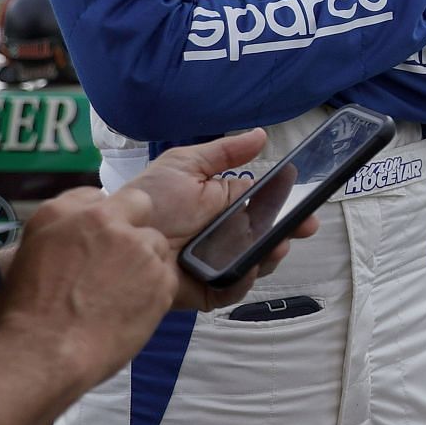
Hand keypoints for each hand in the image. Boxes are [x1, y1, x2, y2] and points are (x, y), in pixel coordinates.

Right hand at [0, 184, 184, 391]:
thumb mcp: (33, 243)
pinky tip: (129, 309)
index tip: (106, 241)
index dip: (115, 219)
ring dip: (145, 266)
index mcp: (77, 212)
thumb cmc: (27, 304)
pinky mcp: (161, 284)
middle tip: (112, 273)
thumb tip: (96, 202)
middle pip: (141, 222)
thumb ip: (68, 214)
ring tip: (119, 295)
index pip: (113, 197)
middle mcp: (113, 225)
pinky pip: (166, 278)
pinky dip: (154, 291)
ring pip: (156, 250)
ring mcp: (141, 254)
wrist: (44, 350)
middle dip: (132, 242)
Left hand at [124, 130, 319, 310]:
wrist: (119, 235)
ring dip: (271, 255)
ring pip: (257, 264)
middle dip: (289, 233)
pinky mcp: (207, 289)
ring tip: (276, 245)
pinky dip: (245, 281)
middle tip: (304, 227)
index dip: (288, 208)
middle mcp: (225, 237)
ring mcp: (218, 264)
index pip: (265, 210)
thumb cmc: (149, 199)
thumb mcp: (185, 165)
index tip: (307, 207)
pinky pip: (233, 289)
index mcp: (225, 207)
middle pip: (267, 239)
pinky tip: (249, 267)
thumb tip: (261, 135)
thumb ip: (224, 152)